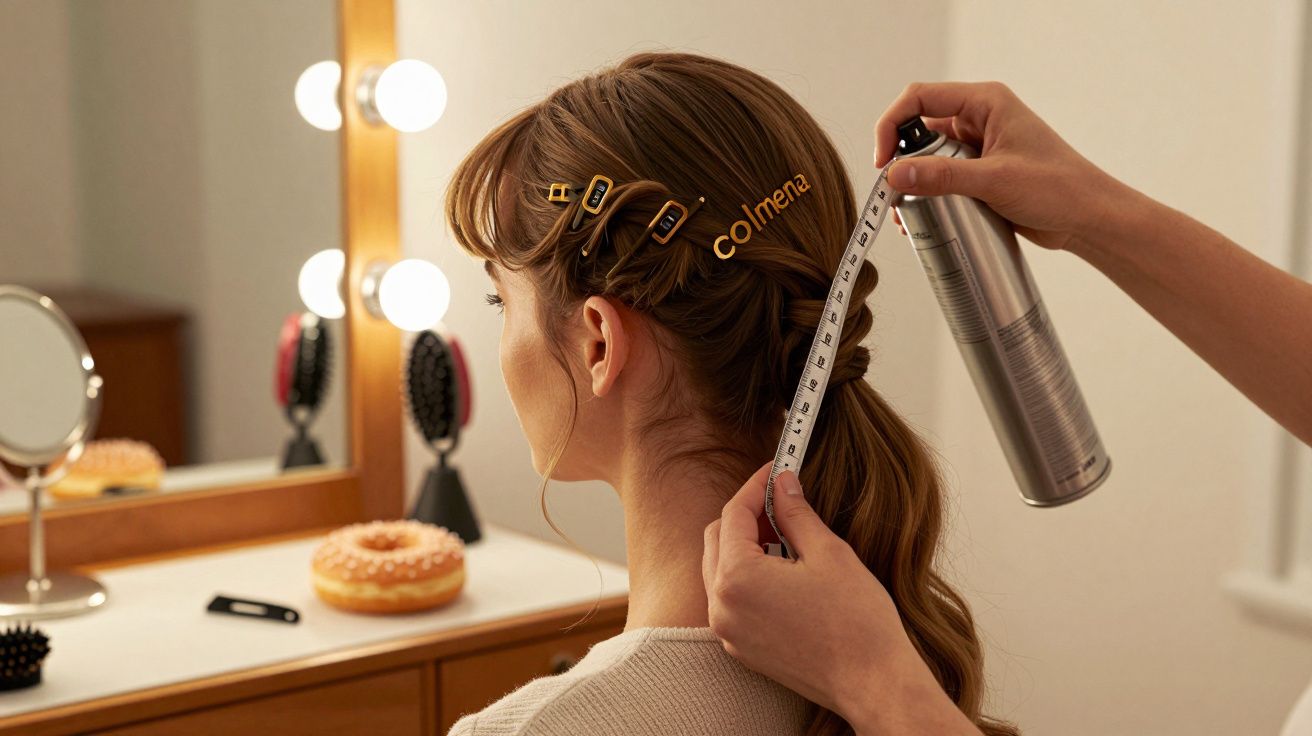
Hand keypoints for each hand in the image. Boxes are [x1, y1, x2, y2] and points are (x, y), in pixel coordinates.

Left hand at [702, 463, 980, 735]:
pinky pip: (729, 600)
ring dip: (744, 546)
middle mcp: (722, 606)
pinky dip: (747, 578)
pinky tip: (782, 572)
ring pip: (719, 570)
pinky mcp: (741, 649)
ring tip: (786, 537)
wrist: (873, 683)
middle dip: (746, 515)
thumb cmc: (857, 621)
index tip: (776, 471)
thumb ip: (795, 512)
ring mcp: (728, 632)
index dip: (755, 486)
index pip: (733, 514)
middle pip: (717, 539)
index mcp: (738, 578)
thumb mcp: (828, 553)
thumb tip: (782, 483)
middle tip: (782, 502)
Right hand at [874, 81, 1141, 254]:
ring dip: (913, 183)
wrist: (1088, 218)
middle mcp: (979, 119)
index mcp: (985, 102)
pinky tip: (923, 217)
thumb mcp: (994, 180)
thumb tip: (895, 175)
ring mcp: (978, 147)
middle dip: (901, 161)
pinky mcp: (979, 173)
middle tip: (893, 195)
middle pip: (919, 130)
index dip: (892, 125)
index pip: (920, 98)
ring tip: (906, 213)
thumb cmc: (1058, 188)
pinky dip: (928, 195)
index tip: (884, 162)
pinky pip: (941, 177)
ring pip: (927, 157)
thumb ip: (942, 176)